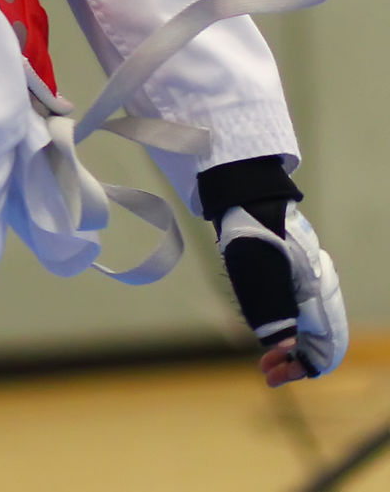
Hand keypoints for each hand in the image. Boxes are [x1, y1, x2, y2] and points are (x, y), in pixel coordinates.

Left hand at [219, 202, 347, 383]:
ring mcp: (311, 287)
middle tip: (266, 373)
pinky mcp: (299, 280)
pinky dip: (287, 332)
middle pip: (320, 343)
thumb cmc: (252, 237)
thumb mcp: (257, 278)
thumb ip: (272, 314)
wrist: (250, 202)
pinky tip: (268, 338)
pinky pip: (302, 315)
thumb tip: (284, 348)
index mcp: (318, 297)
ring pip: (310, 330)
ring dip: (290, 350)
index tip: (276, 377)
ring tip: (265, 362)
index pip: (328, 349)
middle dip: (295, 362)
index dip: (304, 368)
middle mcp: (322, 294)